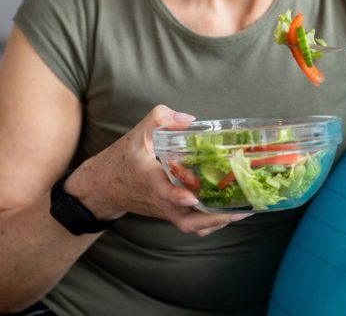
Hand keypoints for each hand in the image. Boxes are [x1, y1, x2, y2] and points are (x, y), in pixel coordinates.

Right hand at [66, 105, 249, 236]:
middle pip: (184, 220)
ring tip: (241, 210)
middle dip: (211, 219)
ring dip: (215, 223)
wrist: (104, 187)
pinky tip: (227, 211)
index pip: (162, 191)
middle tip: (237, 209)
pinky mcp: (169, 214)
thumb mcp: (137, 133)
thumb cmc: (123, 159)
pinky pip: (190, 224)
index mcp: (148, 178)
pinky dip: (209, 223)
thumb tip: (189, 120)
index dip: (176, 197)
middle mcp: (158, 200)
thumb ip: (160, 118)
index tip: (191, 198)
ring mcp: (164, 210)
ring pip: (190, 226)